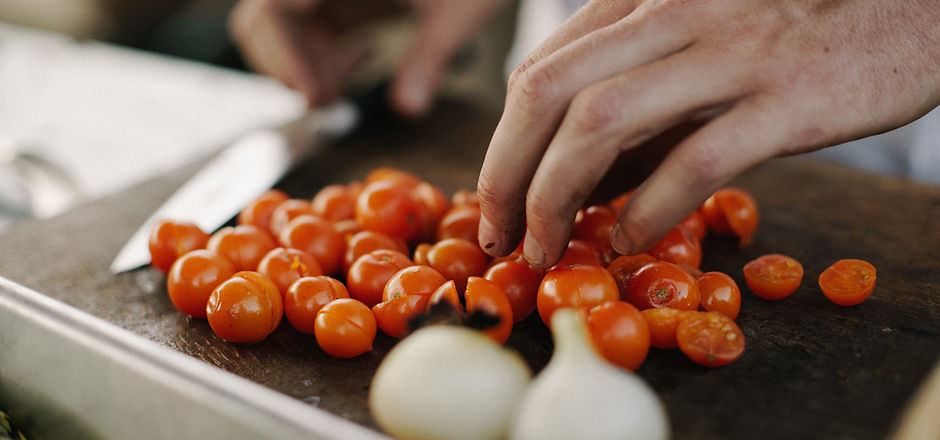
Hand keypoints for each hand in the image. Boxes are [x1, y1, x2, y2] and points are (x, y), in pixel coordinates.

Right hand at [229, 0, 508, 115]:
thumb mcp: (458, 10)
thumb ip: (429, 57)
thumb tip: (408, 108)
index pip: (278, 6)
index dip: (285, 49)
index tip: (314, 92)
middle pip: (263, 18)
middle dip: (288, 64)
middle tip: (327, 98)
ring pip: (275, 25)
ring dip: (301, 62)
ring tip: (353, 73)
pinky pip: (301, 27)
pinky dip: (318, 55)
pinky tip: (361, 56)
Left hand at [476, 0, 939, 267]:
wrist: (913, 8)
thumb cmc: (797, 36)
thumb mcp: (697, 51)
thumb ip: (635, 108)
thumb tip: (571, 187)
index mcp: (645, 0)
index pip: (541, 71)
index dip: (502, 143)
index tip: (495, 201)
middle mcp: (674, 13)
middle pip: (548, 92)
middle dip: (506, 172)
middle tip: (499, 234)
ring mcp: (729, 53)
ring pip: (601, 120)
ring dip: (555, 195)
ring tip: (545, 247)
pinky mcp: (786, 99)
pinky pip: (694, 159)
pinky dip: (647, 209)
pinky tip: (628, 242)